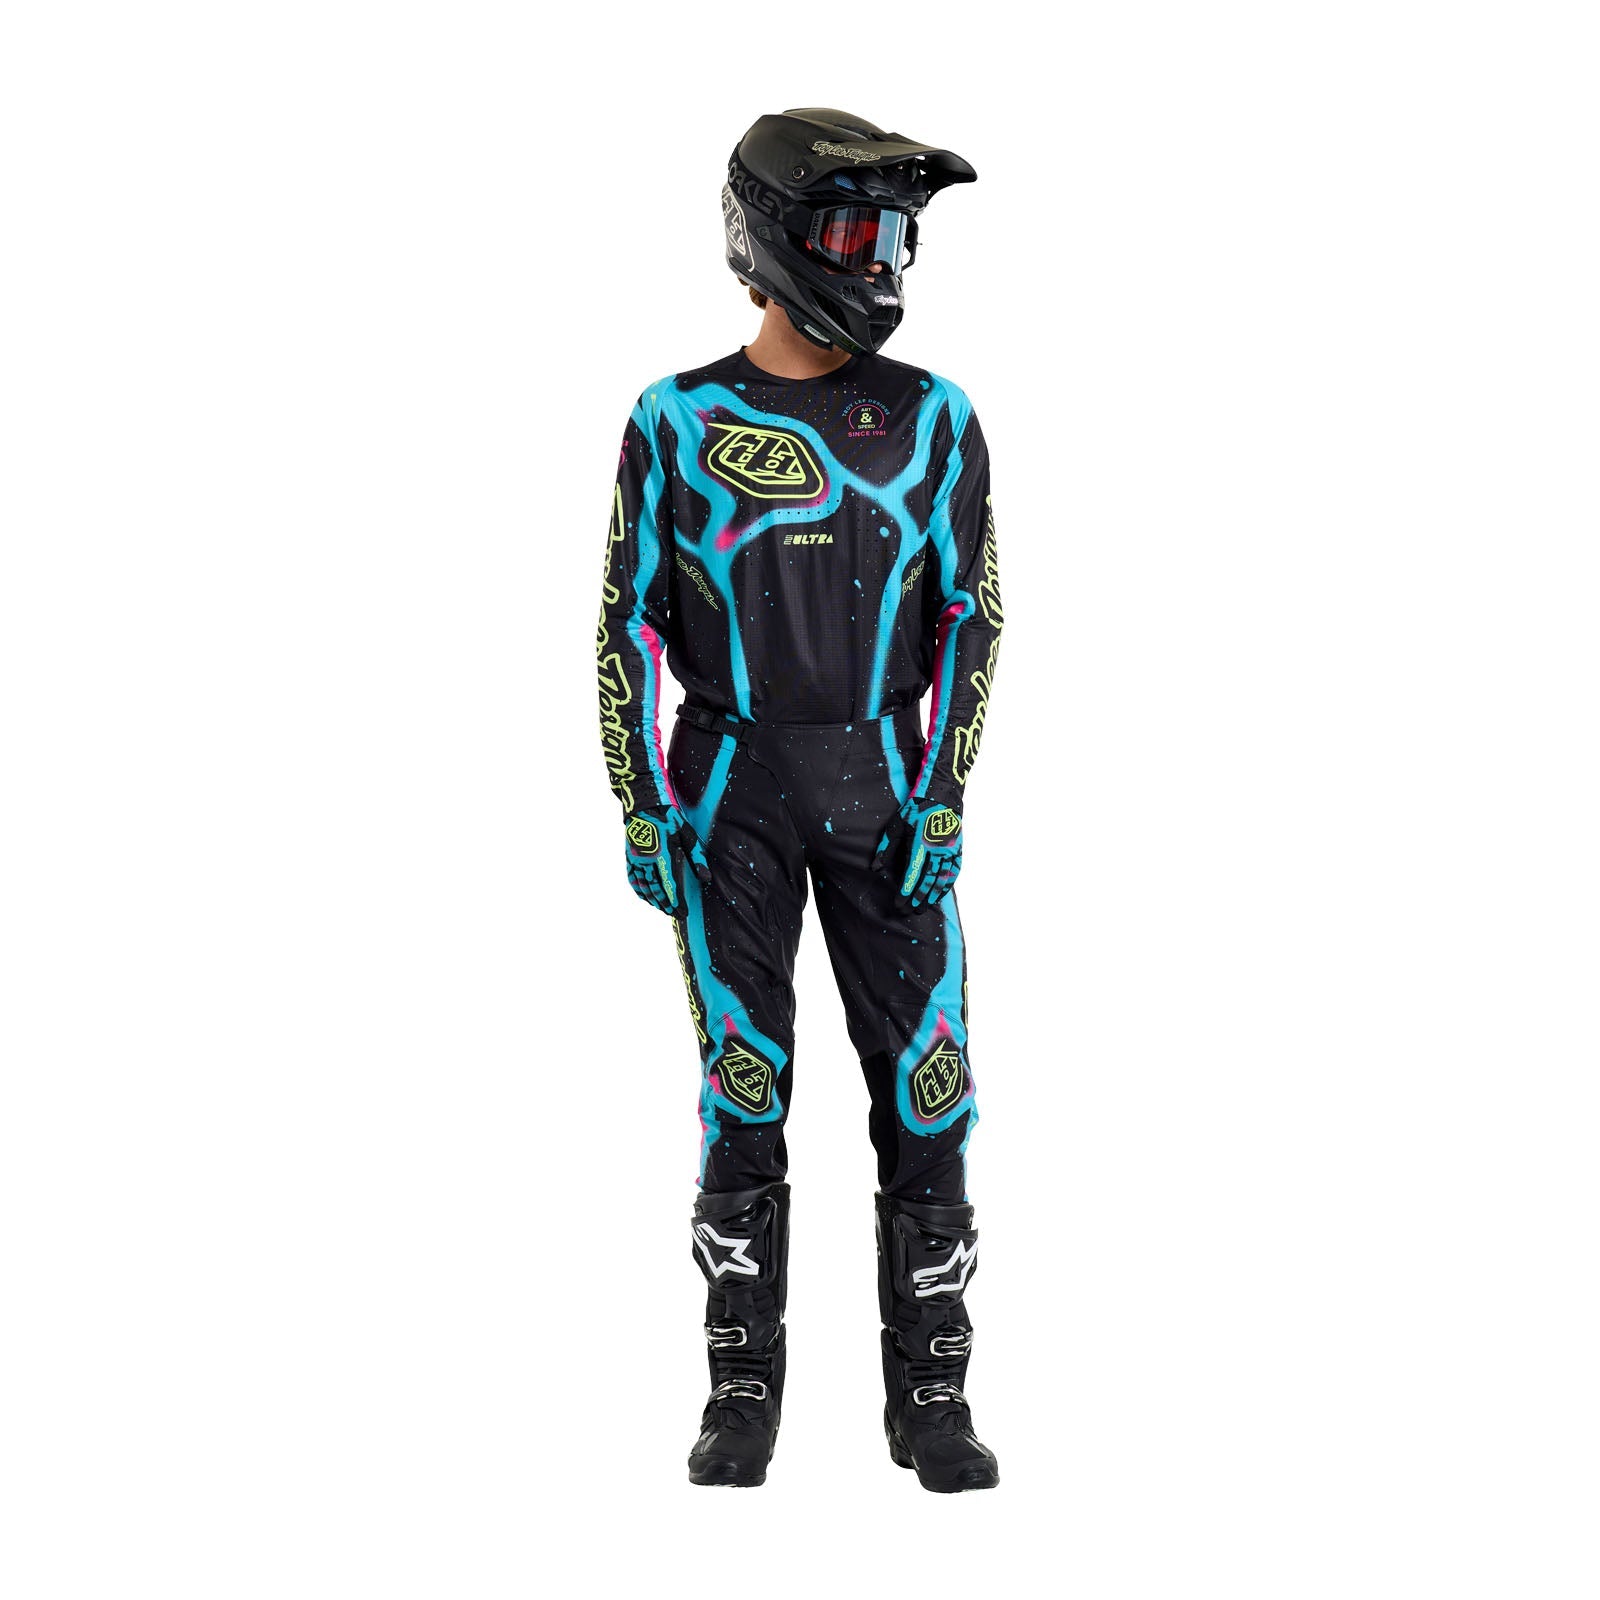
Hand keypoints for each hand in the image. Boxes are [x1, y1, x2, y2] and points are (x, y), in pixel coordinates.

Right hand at [624, 806, 710, 915]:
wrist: (644, 805)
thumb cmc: (669, 818)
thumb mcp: (687, 835)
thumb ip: (696, 858)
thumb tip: (706, 878)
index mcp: (663, 855)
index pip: (670, 886)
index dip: (676, 902)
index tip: (683, 912)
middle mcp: (647, 861)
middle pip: (657, 890)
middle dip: (666, 905)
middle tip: (676, 915)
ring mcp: (636, 860)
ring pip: (644, 887)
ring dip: (654, 901)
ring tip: (664, 910)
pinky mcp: (629, 858)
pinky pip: (633, 880)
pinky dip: (640, 891)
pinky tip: (646, 898)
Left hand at [874, 795, 962, 909]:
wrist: (942, 795)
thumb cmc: (915, 809)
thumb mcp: (896, 825)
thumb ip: (886, 848)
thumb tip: (875, 868)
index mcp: (920, 844)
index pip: (912, 874)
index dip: (906, 892)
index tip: (898, 904)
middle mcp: (937, 850)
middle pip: (927, 882)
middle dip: (917, 900)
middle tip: (908, 912)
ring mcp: (950, 851)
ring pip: (941, 880)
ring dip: (931, 897)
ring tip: (922, 909)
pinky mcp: (958, 850)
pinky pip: (953, 873)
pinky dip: (946, 886)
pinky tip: (939, 896)